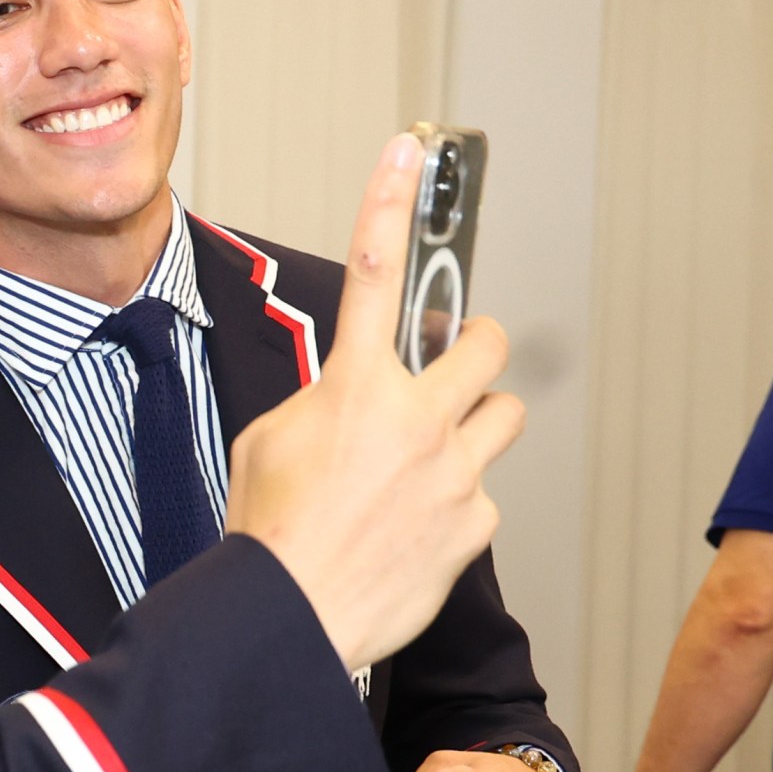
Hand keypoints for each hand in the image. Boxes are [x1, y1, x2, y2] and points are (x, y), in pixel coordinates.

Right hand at [223, 135, 525, 673]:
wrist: (290, 620)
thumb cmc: (269, 536)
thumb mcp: (267, 444)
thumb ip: (321, 403)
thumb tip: (353, 400)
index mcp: (353, 388)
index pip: (370, 274)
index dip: (388, 204)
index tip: (405, 151)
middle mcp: (415, 418)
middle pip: (487, 345)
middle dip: (478, 349)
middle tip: (460, 366)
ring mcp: (454, 470)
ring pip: (505, 417)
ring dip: (477, 427)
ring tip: (435, 463)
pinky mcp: (475, 523)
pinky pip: (484, 497)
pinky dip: (457, 509)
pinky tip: (416, 533)